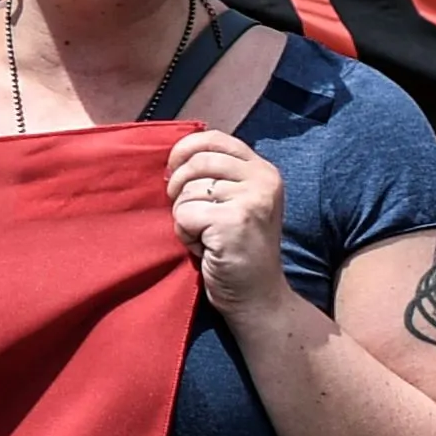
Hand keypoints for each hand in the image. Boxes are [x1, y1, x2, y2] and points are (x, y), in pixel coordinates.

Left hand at [165, 127, 294, 320]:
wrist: (257, 297)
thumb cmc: (238, 250)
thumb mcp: (238, 202)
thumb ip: (219, 176)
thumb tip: (174, 157)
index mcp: (263, 170)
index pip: (214, 138)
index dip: (184, 150)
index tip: (172, 171)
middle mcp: (262, 180)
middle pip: (196, 162)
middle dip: (179, 189)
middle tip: (189, 215)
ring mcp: (250, 200)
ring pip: (187, 191)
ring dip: (185, 218)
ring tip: (206, 237)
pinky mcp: (233, 221)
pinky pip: (184, 215)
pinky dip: (185, 234)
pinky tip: (205, 248)